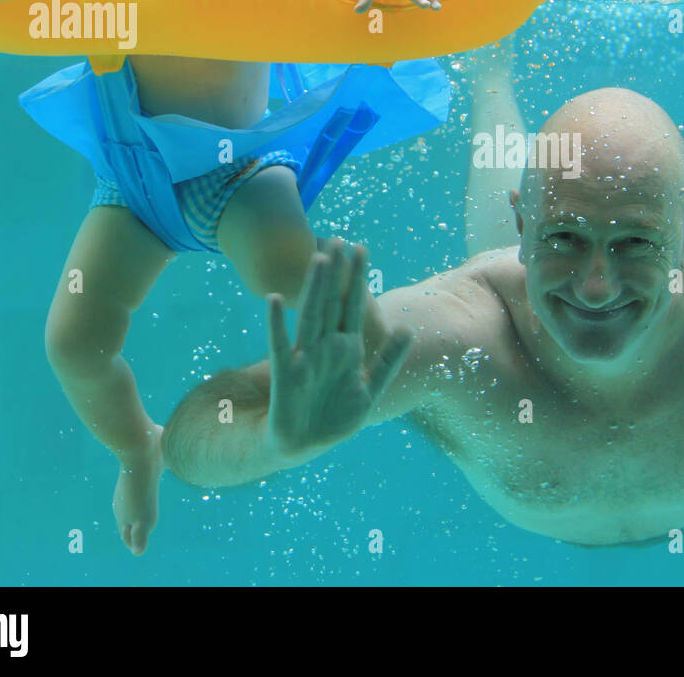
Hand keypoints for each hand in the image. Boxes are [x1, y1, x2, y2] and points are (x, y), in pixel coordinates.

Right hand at [265, 239, 412, 458]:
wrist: (303, 445)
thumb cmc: (335, 417)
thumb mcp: (370, 390)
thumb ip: (388, 360)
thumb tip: (408, 328)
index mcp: (347, 348)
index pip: (353, 304)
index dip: (357, 277)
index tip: (361, 248)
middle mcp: (325, 347)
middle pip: (332, 302)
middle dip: (337, 272)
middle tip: (339, 239)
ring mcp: (305, 358)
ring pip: (311, 315)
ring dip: (315, 288)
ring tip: (319, 259)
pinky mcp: (286, 375)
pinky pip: (279, 345)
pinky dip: (277, 324)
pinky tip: (275, 301)